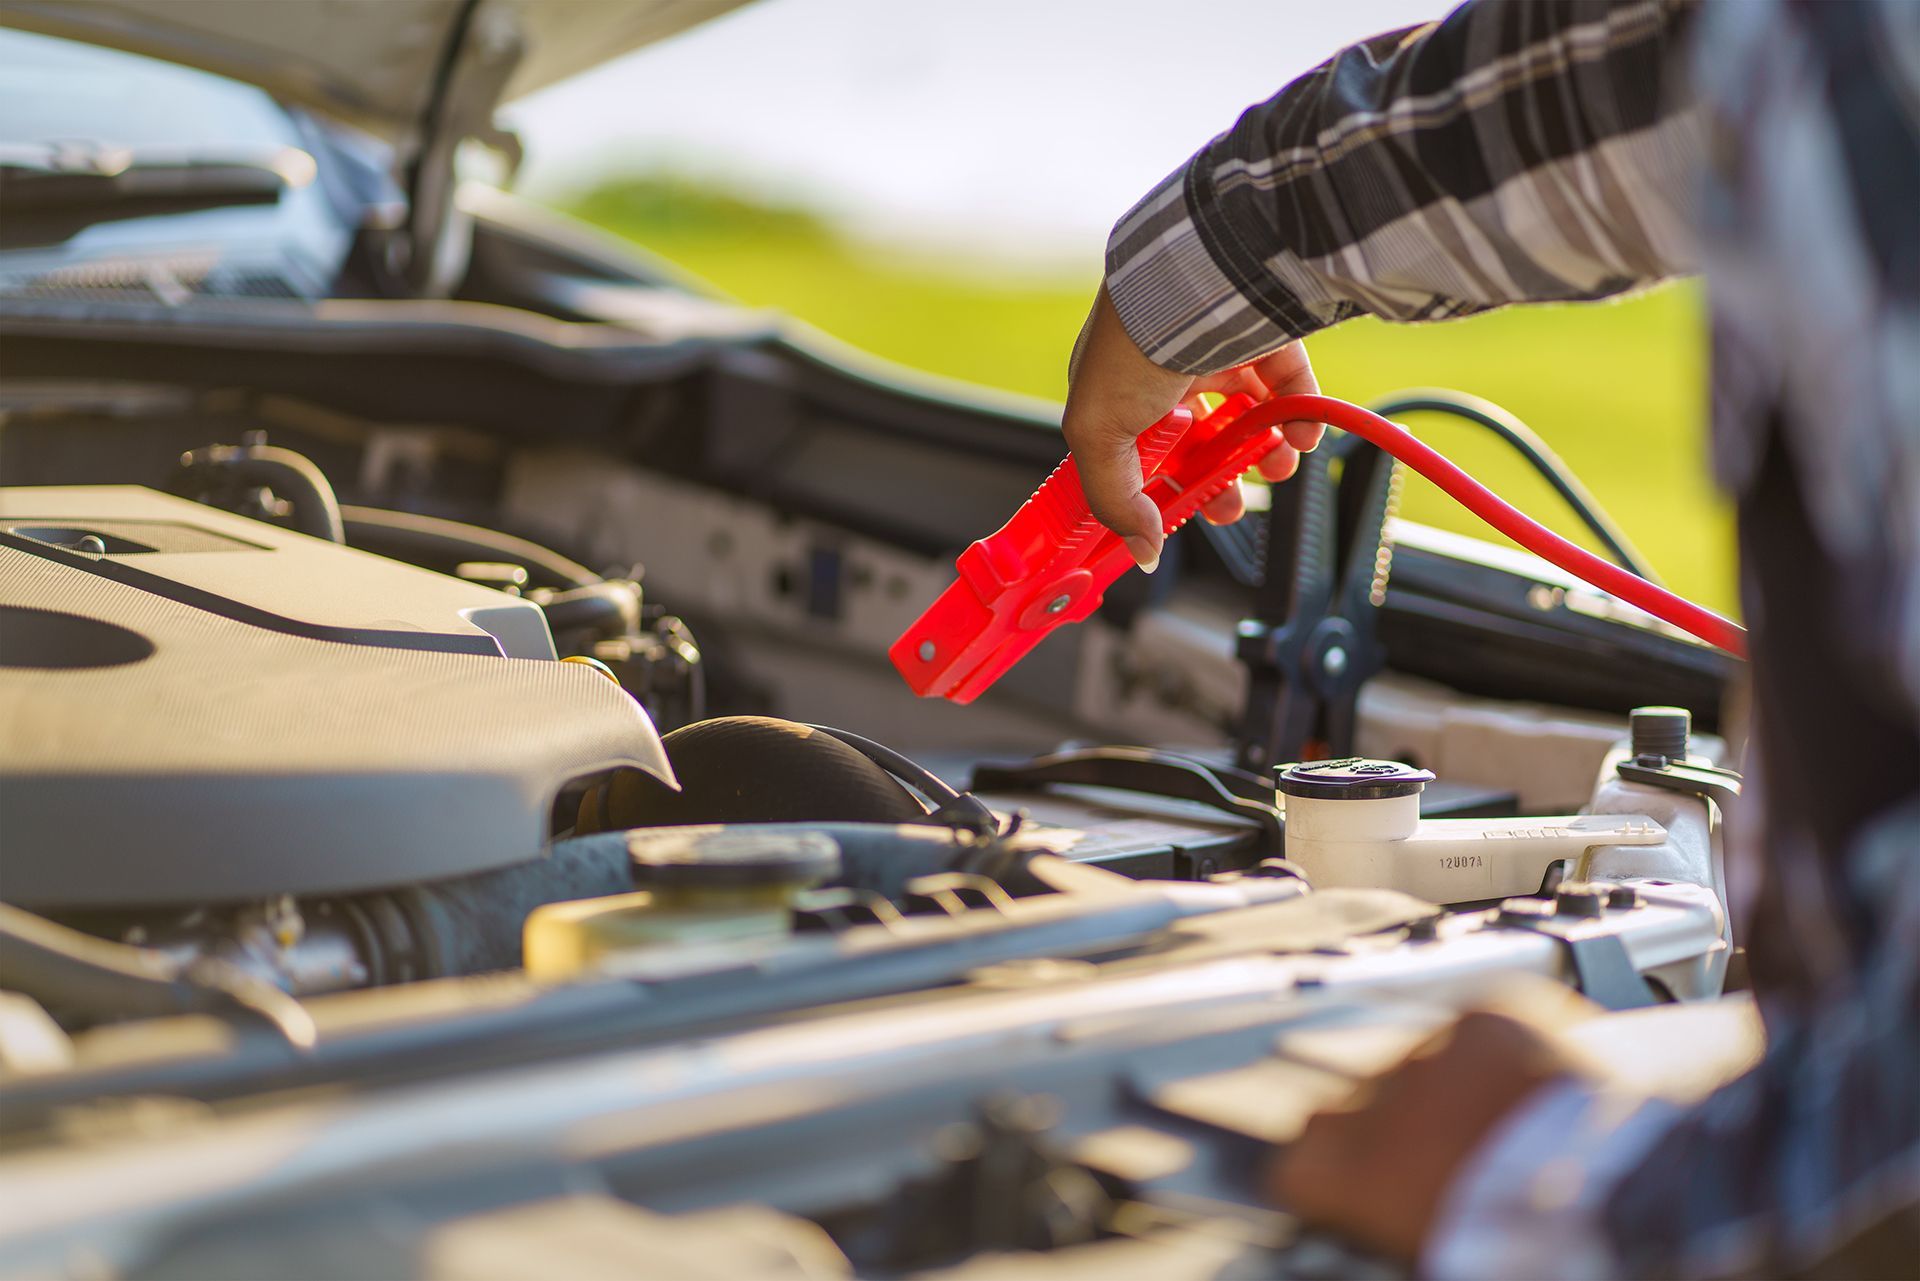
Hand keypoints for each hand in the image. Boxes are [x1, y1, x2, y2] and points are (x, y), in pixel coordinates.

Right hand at [1062, 284, 1324, 570]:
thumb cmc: (1133, 347)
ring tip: (1278, 467)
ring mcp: (1215, 352)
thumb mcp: (1098, 434)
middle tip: (1232, 506)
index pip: (1139, 454)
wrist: (1196, 285)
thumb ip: (1115, 501)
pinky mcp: (1263, 336)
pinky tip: (1301, 435)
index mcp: (1114, 392)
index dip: (1160, 490)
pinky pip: (1287, 384)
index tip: (1178, 519)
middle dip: (1218, 480)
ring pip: (1244, 416)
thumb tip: (1142, 552)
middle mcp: (1164, 371)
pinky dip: (1299, 414)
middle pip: (1196, 442)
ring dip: (1264, 452)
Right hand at [1269, 995, 1596, 1262]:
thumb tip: (1361, 1199)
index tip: (1345, 1185)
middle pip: (1347, 1105)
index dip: (1323, 1174)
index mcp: (1354, 1172)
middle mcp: (1380, 1104)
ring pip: (1411, 1062)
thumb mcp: (1426, 1244)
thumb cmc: (1530, 1240)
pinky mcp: (1487, 1016)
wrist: (1626, 1194)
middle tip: (1437, 1161)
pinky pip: (1470, 1028)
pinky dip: (1491, 1051)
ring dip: (1441, 1089)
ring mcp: (1431, 1053)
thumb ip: (1376, 1208)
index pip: (1297, 1162)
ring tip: (1498, 1124)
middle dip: (1382, 1129)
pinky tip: (1522, 1086)